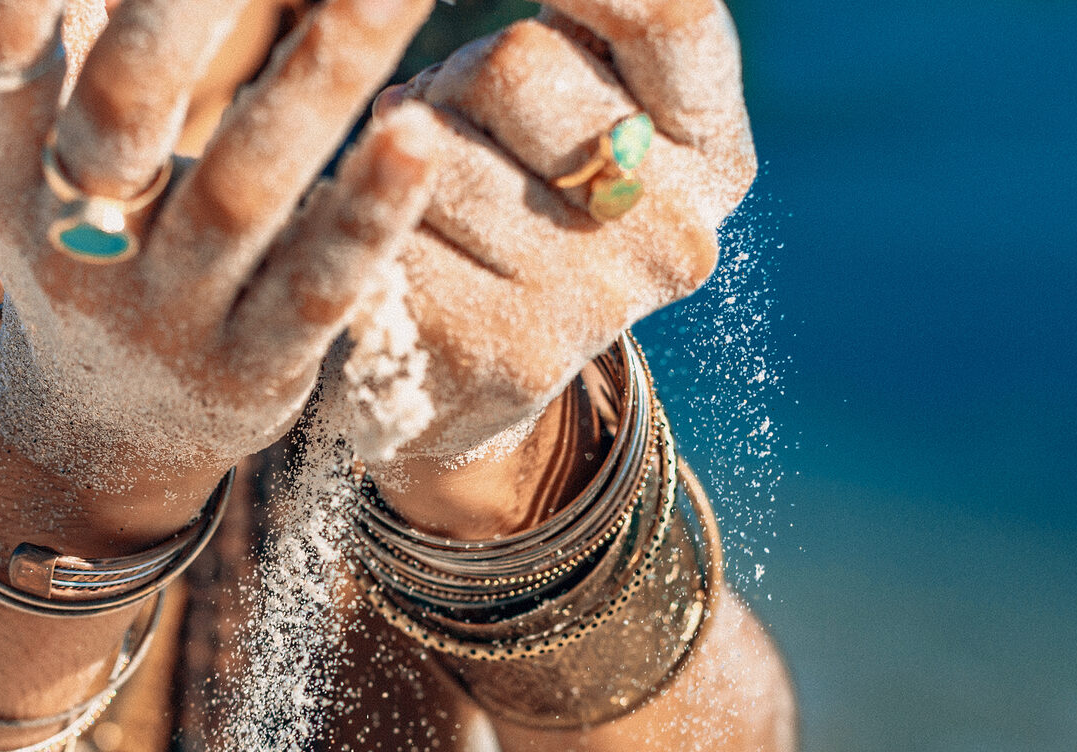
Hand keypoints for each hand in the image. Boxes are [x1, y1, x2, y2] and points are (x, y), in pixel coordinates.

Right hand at [0, 0, 436, 509]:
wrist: (100, 438)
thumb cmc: (86, 249)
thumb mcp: (30, 159)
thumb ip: (53, 44)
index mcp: (3, 171)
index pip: (8, 50)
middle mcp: (72, 243)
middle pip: (123, 107)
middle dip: (187, 4)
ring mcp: (166, 316)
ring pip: (240, 191)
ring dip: (318, 79)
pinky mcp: (252, 370)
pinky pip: (315, 288)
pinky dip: (365, 214)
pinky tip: (416, 137)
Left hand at [336, 0, 754, 464]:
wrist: (464, 388)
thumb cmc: (517, 205)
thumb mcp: (581, 115)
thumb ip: (588, 36)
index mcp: (715, 155)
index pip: (672, 17)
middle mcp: (675, 234)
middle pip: (517, 64)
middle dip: (460, 77)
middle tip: (464, 134)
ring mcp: (591, 300)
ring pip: (433, 146)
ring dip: (397, 153)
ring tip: (426, 205)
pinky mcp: (498, 353)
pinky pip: (383, 229)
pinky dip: (361, 226)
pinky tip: (393, 263)